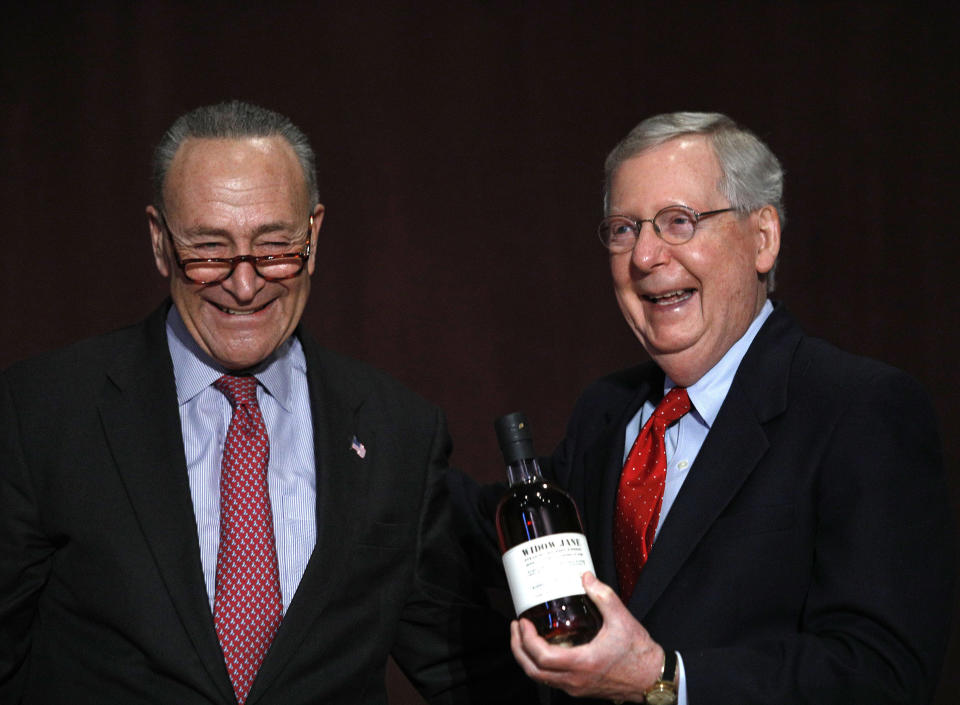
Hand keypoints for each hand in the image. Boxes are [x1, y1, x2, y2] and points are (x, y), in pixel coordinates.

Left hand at [510, 572, 663, 701]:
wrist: (652, 678)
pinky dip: (540, 665)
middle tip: (516, 628)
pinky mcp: (580, 688)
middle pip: (533, 671)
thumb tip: (586, 577)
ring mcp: (576, 687)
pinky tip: (545, 647)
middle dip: (518, 649)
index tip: (523, 622)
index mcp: (583, 663)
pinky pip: (551, 680)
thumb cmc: (639, 653)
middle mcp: (575, 680)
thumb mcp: (622, 619)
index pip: (542, 657)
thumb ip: (602, 595)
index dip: (526, 639)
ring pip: (541, 678)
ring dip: (527, 658)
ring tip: (524, 637)